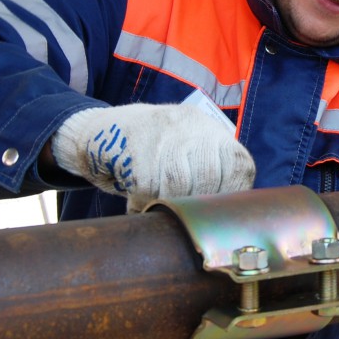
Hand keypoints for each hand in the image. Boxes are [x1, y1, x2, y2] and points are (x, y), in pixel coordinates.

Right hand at [52, 103, 255, 211]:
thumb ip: (212, 172)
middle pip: (208, 177)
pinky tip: (137, 203)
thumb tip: (229, 215)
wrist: (101, 130)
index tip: (213, 214)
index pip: (238, 166)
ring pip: (178, 182)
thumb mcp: (189, 148)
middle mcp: (191, 124)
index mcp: (210, 128)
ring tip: (158, 208)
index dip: (229, 197)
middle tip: (180, 215)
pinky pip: (147, 185)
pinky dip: (142, 203)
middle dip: (195, 205)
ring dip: (168, 204)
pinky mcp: (135, 142)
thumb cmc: (152, 151)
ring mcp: (162, 131)